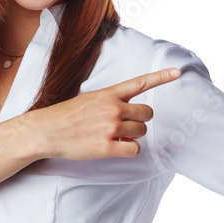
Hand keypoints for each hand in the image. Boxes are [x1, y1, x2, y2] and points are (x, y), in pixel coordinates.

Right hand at [28, 66, 181, 161]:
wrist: (45, 131)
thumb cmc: (66, 116)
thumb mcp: (89, 99)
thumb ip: (110, 101)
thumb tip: (128, 114)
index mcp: (108, 94)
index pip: (140, 83)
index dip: (161, 77)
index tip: (178, 72)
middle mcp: (113, 108)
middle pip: (147, 113)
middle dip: (140, 120)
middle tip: (125, 125)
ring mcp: (111, 128)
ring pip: (141, 132)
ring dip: (133, 136)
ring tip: (115, 136)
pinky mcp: (107, 147)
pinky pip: (133, 149)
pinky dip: (128, 150)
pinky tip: (114, 148)